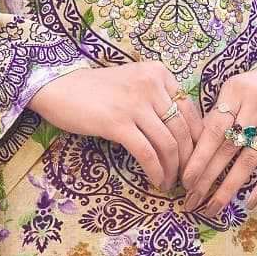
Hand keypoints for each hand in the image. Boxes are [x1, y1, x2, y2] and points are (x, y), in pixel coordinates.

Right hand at [26, 59, 201, 190]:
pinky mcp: (117, 123)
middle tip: (187, 177)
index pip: (190, 110)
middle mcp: (151, 84)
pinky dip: (155, 171)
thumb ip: (157, 99)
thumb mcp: (133, 83)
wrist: (59, 87)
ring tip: (170, 183)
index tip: (196, 159)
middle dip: (189, 160)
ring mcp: (134, 103)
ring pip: (168, 144)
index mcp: (159, 73)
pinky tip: (156, 181)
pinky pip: (146, 153)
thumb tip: (183, 134)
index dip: (197, 139)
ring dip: (173, 170)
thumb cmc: (96, 90)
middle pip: (183, 130)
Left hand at [178, 65, 256, 221]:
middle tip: (192, 201)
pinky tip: (249, 202)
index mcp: (235, 91)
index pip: (212, 130)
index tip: (185, 181)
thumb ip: (218, 114)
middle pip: (227, 148)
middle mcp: (256, 104)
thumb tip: (196, 149)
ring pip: (248, 160)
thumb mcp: (235, 89)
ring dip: (229, 187)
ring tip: (213, 207)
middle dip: (207, 178)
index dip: (198, 158)